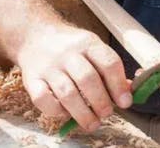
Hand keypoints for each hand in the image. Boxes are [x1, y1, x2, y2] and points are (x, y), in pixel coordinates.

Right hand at [16, 24, 132, 132]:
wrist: (34, 35)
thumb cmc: (71, 48)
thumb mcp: (92, 48)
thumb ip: (109, 70)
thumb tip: (128, 94)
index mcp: (88, 43)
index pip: (108, 62)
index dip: (119, 85)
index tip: (125, 102)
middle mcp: (67, 53)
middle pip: (88, 79)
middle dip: (101, 102)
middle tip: (107, 113)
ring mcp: (48, 66)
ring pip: (66, 92)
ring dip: (83, 113)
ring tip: (92, 123)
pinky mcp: (31, 79)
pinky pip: (43, 99)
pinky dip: (56, 111)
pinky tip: (65, 113)